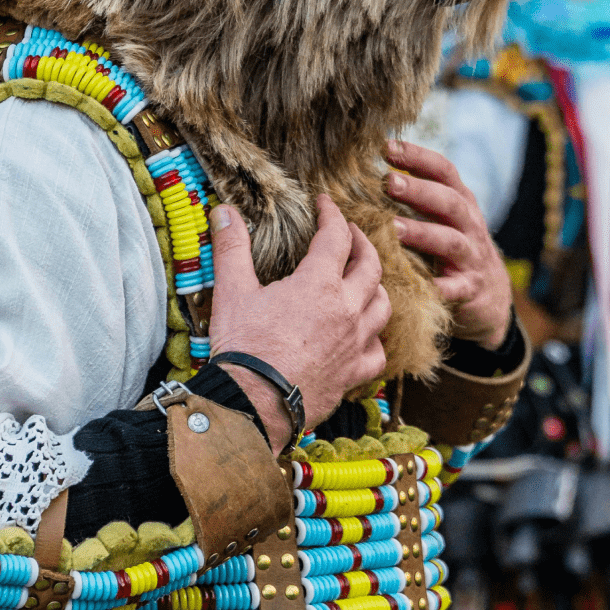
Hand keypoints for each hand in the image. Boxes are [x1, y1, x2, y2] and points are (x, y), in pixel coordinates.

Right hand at [208, 195, 390, 453]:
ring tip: (365, 280)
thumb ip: (232, 247)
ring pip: (383, 307)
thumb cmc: (243, 347)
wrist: (253, 405)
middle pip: (371, 267)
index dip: (333, 214)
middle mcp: (346, 310)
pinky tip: (365, 337)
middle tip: (351, 234)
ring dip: (376, 287)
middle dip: (363, 244)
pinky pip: (378, 352)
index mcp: (319, 284)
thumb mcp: (232, 290)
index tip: (326, 203)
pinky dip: (375, 339)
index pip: (337, 236)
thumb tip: (226, 212)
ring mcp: (354, 344)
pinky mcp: (353, 374)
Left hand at [386, 139, 511, 350]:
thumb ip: (417, 195)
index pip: (443, 170)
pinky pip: (455, 288)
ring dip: (421, 233)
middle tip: (388, 182)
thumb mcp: (443, 216)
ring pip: (449, 241)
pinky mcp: (470, 288)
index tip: (387, 147)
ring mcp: (472, 256)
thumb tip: (367, 170)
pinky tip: (420, 284)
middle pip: (447, 201)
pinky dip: (440, 287)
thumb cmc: (452, 245)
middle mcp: (469, 224)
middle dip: (418, 190)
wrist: (492, 296)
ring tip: (392, 228)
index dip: (417, 157)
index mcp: (460, 200)